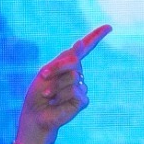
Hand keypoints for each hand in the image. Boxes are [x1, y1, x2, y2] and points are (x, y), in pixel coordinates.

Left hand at [16, 25, 111, 143]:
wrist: (35, 115)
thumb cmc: (38, 94)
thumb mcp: (47, 71)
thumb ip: (64, 59)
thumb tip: (79, 42)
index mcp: (68, 65)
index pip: (85, 48)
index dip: (96, 36)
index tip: (108, 27)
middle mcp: (77, 74)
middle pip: (73, 61)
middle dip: (56, 68)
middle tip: (43, 77)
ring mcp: (81, 87)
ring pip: (73, 76)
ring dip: (56, 84)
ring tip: (49, 95)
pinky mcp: (82, 100)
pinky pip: (75, 91)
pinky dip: (61, 96)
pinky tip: (56, 103)